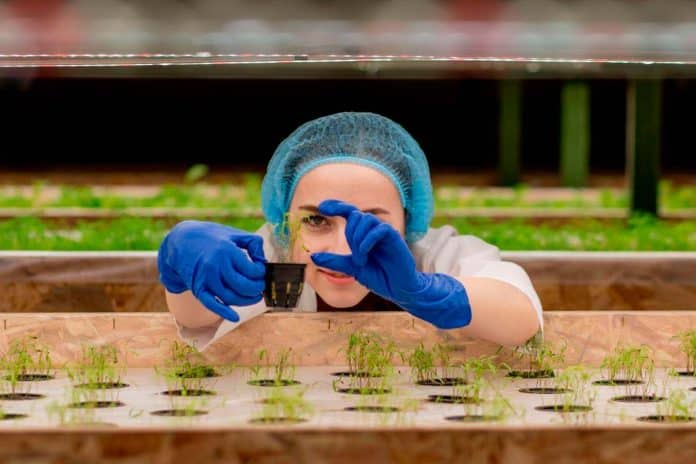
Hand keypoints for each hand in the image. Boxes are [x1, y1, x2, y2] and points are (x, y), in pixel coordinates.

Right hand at [157, 220, 265, 321]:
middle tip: (261, 286)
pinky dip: (224, 312)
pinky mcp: (198, 288)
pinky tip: (235, 317)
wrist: (182, 241)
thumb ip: (253, 244)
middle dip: (257, 289)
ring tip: (255, 297)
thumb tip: (263, 262)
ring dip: (246, 301)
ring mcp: (206, 278)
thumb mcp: (234, 234)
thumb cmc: (212, 237)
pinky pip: (212, 304)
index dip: (261, 273)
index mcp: (227, 251)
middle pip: (243, 286)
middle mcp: (216, 266)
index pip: (252, 270)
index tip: (261, 272)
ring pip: (231, 297)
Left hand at [310, 200, 470, 328]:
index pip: (348, 212)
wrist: (397, 288)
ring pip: (365, 220)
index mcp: (362, 233)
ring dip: (358, 241)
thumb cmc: (378, 276)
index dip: (336, 205)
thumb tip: (313, 256)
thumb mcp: (351, 268)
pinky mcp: (393, 236)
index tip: (321, 206)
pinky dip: (367, 241)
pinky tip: (365, 254)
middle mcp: (372, 229)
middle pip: (355, 216)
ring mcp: (383, 231)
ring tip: (361, 260)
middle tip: (356, 260)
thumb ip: (334, 261)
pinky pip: (378, 229)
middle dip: (350, 237)